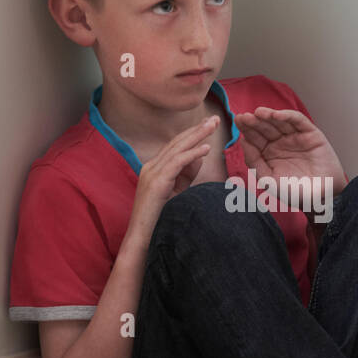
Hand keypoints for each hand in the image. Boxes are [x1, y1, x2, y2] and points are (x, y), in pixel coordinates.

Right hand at [126, 115, 219, 238]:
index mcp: (155, 168)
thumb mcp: (177, 192)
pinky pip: (177, 163)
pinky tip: (206, 148)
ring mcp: (151, 173)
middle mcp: (151, 166)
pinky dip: (192, 154)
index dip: (192, 134)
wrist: (143, 239)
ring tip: (212, 126)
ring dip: (197, 135)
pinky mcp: (156, 183)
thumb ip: (186, 174)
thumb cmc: (161, 219)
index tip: (209, 124)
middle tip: (214, 118)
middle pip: (176, 142)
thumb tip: (200, 156)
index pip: (175, 145)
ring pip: (177, 148)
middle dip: (196, 129)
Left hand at [234, 106, 344, 194]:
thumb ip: (254, 162)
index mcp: (268, 153)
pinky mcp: (310, 133)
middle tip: (244, 116)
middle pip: (265, 128)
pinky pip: (298, 121)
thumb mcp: (269, 180)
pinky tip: (276, 115)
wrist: (322, 198)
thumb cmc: (295, 192)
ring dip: (269, 115)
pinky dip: (288, 116)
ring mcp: (295, 137)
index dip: (246, 129)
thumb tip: (242, 141)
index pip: (254, 138)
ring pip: (279, 122)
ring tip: (258, 112)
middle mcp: (280, 143)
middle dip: (255, 121)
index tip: (238, 121)